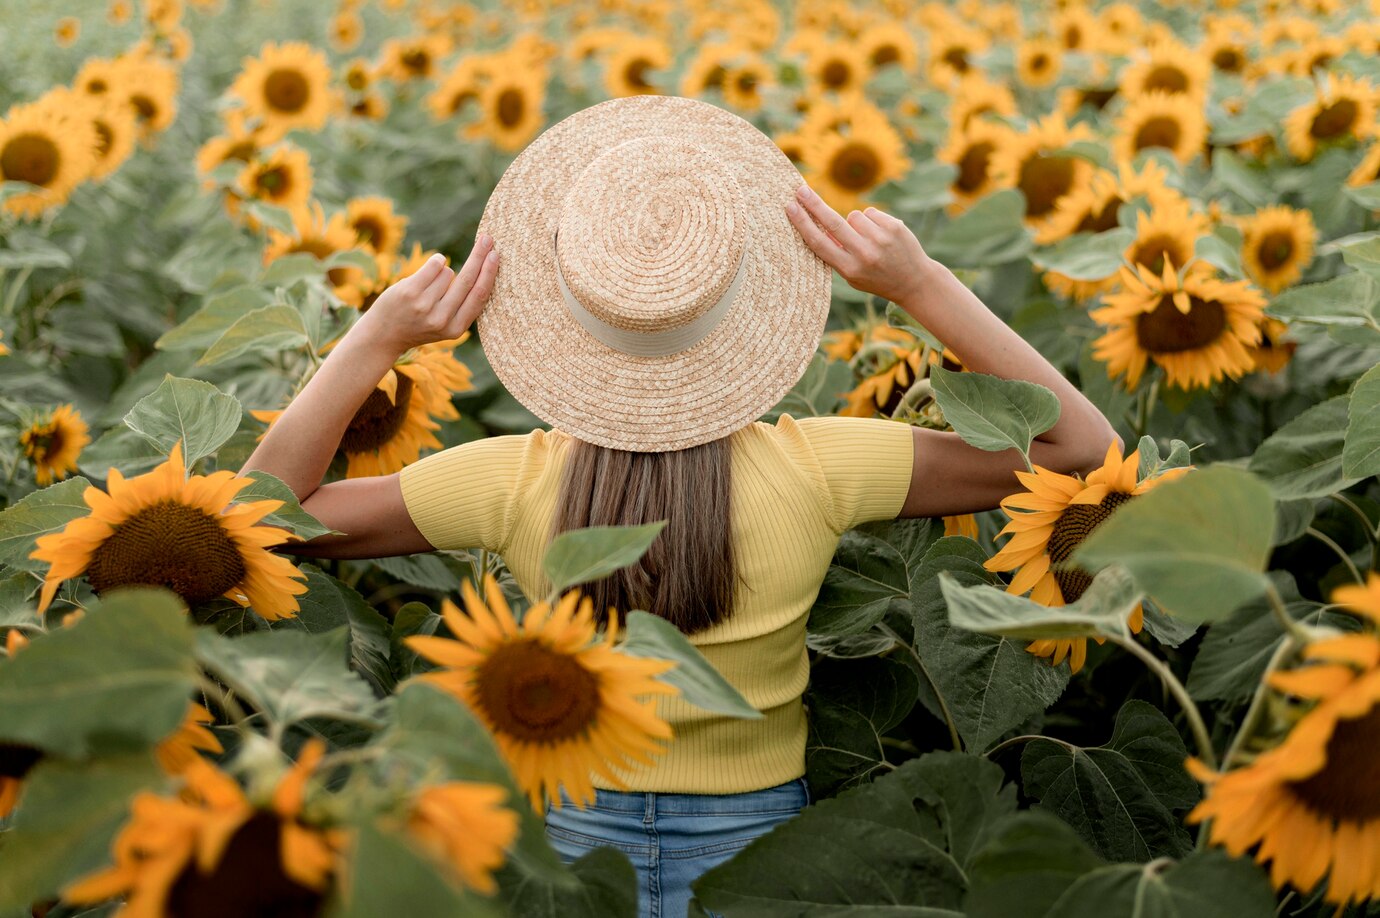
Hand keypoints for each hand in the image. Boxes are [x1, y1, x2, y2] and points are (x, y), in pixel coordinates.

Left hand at [355, 234, 498, 355]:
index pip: (478, 296)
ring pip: (448, 272)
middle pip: (467, 280)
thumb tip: (484, 272)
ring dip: (442, 273)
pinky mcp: (410, 291)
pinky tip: (433, 265)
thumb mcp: (446, 325)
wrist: (384, 334)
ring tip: (428, 288)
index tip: (496, 256)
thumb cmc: (420, 324)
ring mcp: (424, 305)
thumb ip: (463, 307)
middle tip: (488, 238)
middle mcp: (441, 319)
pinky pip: (434, 265)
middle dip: (479, 256)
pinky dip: (436, 261)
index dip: (489, 274)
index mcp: (456, 329)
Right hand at [785, 184, 938, 311]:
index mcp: (849, 269)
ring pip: (853, 216)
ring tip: (869, 240)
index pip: (820, 243)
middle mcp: (864, 254)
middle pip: (832, 223)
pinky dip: (871, 221)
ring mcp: (880, 239)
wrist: (914, 281)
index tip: (790, 208)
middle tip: (800, 190)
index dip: (803, 224)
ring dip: (856, 223)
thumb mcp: (852, 275)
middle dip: (814, 204)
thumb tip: (814, 225)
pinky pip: (870, 213)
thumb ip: (835, 254)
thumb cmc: (876, 277)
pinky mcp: (894, 226)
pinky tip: (881, 235)